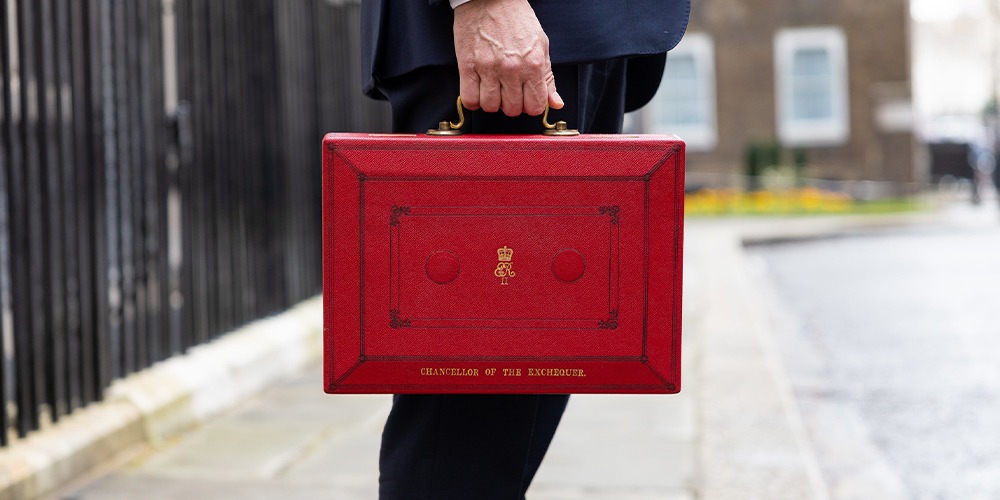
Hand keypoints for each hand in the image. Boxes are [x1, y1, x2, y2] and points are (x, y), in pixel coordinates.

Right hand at [453, 0, 563, 116]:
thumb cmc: (515, 17)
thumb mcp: (541, 44)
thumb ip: (548, 77)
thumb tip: (556, 102)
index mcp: (533, 64)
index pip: (535, 106)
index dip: (531, 106)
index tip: (525, 99)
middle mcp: (512, 69)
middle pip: (512, 110)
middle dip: (511, 104)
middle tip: (508, 91)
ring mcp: (488, 68)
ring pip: (490, 107)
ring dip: (492, 102)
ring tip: (492, 88)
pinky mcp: (467, 66)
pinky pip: (469, 99)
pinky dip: (473, 100)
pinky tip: (478, 90)